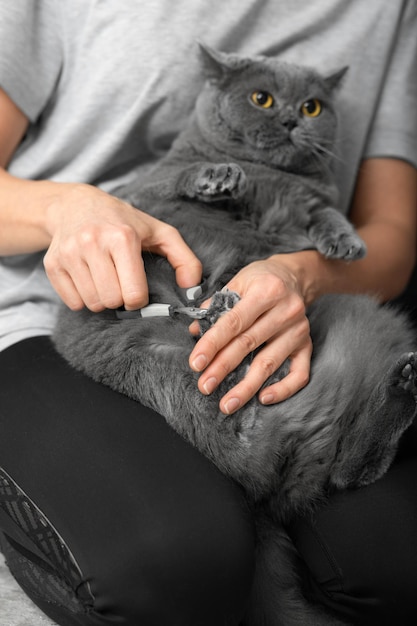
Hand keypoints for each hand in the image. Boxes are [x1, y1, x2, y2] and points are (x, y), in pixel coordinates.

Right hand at [43, 183, 201, 310]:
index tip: (138, 288)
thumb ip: (184, 258)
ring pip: (92, 304)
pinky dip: (82, 298)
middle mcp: (92, 243)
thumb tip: (191, 287)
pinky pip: (72, 303)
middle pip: (111, 301)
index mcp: (122, 236)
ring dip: (102, 299)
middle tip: (120, 282)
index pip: (133, 294)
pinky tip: (88, 279)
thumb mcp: (159, 232)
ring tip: (105, 279)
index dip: (139, 298)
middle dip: (120, 298)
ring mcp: (69, 254)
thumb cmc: (123, 221)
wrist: (75, 205)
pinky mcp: (52, 264)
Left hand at [189, 257, 311, 413]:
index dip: (212, 344)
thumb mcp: (237, 281)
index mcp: (266, 291)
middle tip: (204, 386)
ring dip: (246, 387)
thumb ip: (216, 305)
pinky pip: (299, 373)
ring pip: (269, 363)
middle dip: (223, 368)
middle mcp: (286, 310)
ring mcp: (299, 330)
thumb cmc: (261, 279)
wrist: (295, 276)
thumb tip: (196, 331)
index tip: (195, 363)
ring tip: (226, 404)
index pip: (233, 322)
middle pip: (248, 344)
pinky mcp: (308, 345)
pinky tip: (263, 398)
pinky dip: (283, 389)